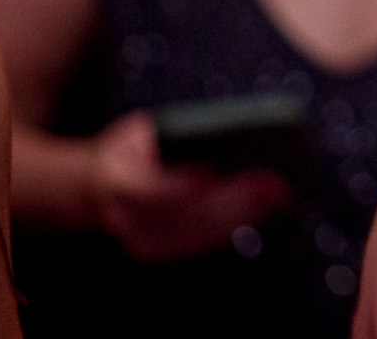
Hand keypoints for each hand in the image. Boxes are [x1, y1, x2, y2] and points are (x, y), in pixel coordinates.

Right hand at [88, 111, 290, 261]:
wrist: (97, 183)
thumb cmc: (133, 146)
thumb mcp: (143, 128)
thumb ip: (176, 135)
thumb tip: (230, 133)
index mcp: (116, 179)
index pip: (147, 188)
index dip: (179, 185)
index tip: (212, 173)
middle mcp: (124, 217)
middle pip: (183, 213)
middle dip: (231, 198)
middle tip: (273, 181)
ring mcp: (140, 239)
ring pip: (197, 231)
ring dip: (242, 213)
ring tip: (279, 192)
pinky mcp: (158, 248)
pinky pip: (200, 240)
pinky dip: (234, 223)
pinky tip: (265, 206)